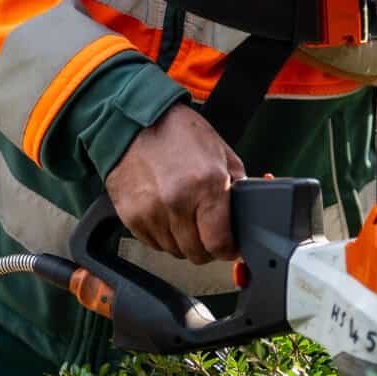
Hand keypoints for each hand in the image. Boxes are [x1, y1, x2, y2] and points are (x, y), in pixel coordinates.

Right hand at [105, 102, 245, 263]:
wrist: (133, 122)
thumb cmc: (178, 133)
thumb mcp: (221, 153)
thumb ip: (237, 187)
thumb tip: (245, 217)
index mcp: (207, 186)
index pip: (220, 244)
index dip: (228, 249)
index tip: (228, 245)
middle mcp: (178, 202)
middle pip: (197, 253)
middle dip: (206, 245)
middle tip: (206, 228)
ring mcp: (152, 212)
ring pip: (174, 251)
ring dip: (182, 241)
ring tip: (182, 214)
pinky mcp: (131, 216)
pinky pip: (152, 243)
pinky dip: (161, 235)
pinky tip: (164, 213)